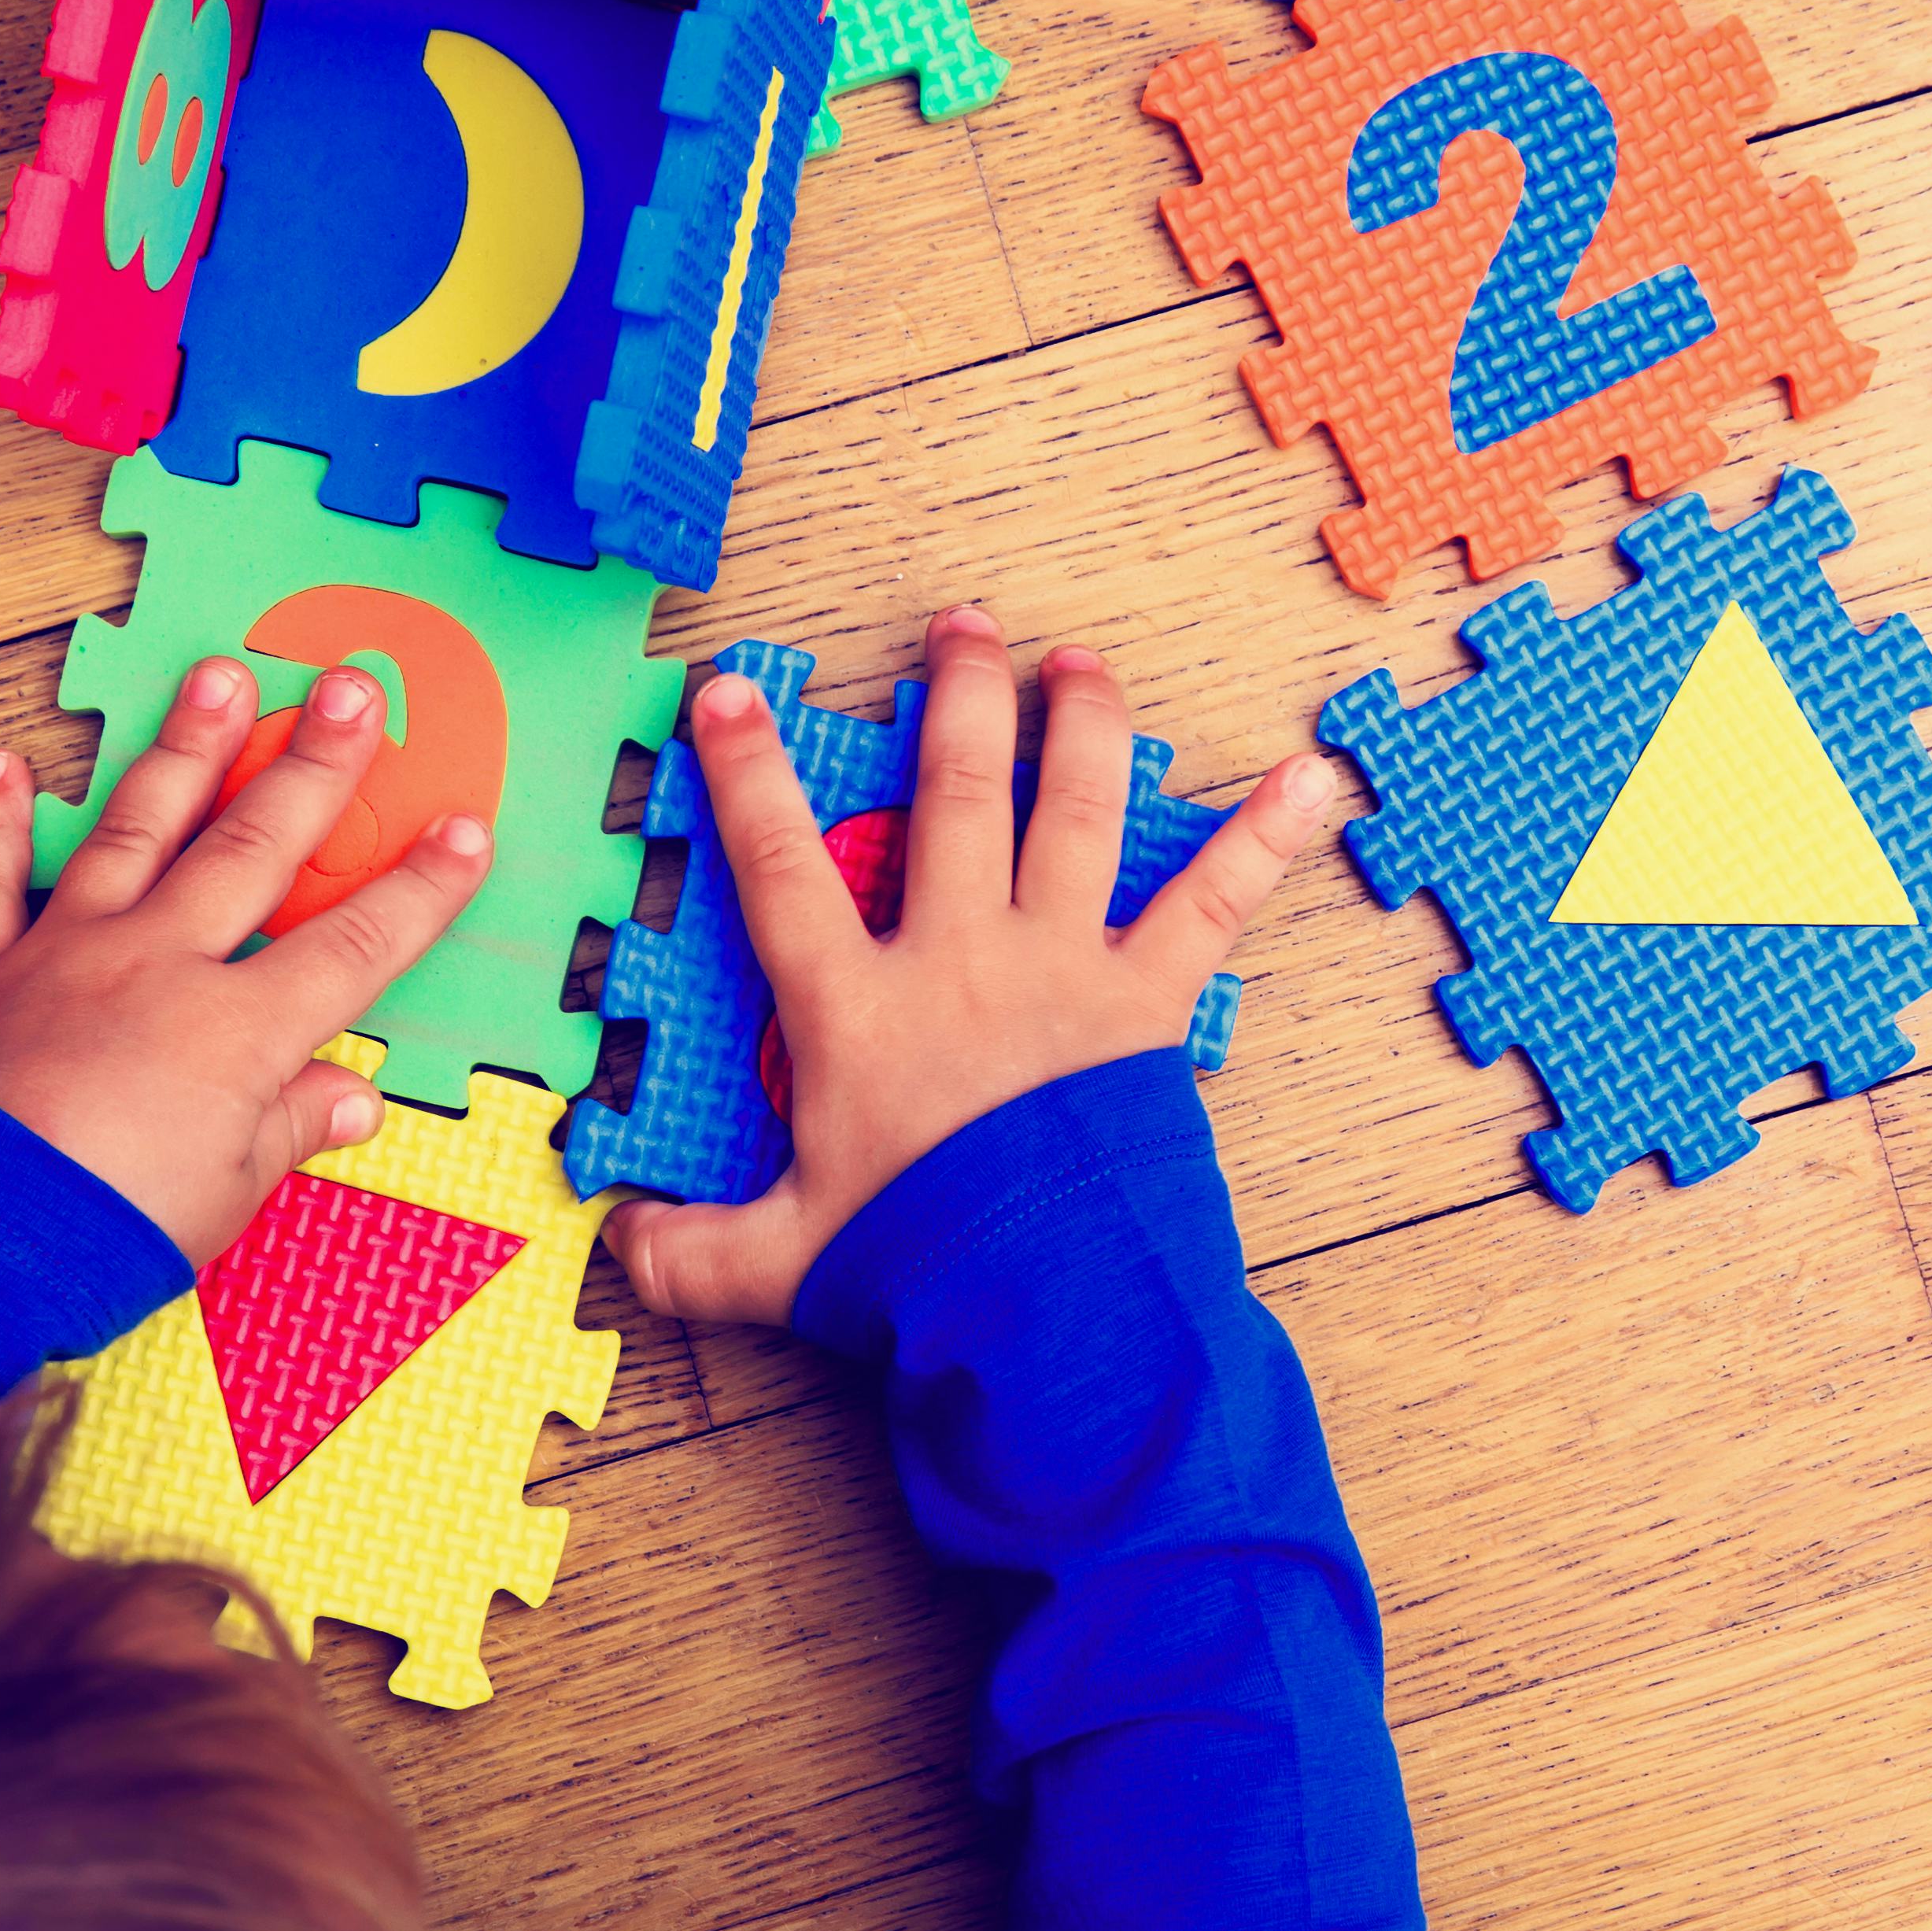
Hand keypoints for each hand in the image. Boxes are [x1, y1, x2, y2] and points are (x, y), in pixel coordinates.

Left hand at [0, 658, 490, 1266]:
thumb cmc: (107, 1232)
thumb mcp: (228, 1194)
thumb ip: (289, 1128)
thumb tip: (351, 1099)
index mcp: (238, 1030)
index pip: (355, 945)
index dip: (420, 889)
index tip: (464, 831)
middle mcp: (159, 965)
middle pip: (255, 848)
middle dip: (313, 764)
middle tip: (348, 687)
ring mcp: (64, 955)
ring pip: (136, 831)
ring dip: (183, 750)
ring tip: (218, 676)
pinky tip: (5, 766)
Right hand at [606, 607, 1330, 1326]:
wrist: (1047, 1305)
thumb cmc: (918, 1271)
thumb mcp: (781, 1261)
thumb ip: (693, 1249)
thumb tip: (616, 1244)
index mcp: (858, 1008)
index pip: (781, 866)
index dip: (747, 773)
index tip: (732, 690)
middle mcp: (961, 960)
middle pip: (952, 797)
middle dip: (956, 699)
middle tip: (963, 625)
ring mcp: (1063, 967)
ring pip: (1072, 813)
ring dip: (1080, 724)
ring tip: (1080, 663)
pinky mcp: (1148, 1002)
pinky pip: (1212, 903)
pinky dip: (1265, 838)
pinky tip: (1315, 780)